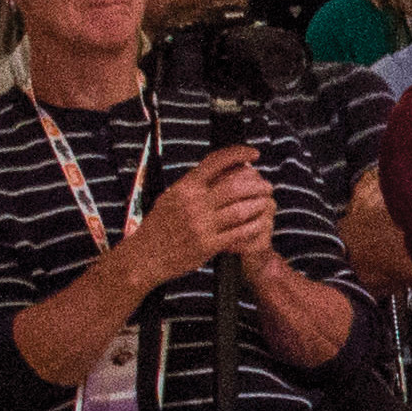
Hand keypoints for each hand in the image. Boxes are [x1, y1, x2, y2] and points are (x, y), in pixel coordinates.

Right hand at [124, 146, 279, 285]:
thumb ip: (194, 186)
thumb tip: (221, 170)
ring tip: (267, 203)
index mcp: (184, 187)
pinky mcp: (209, 245)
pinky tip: (261, 224)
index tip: (254, 154)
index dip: (238, 153)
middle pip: (237, 186)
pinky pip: (241, 232)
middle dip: (258, 184)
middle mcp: (193, 203)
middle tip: (267, 186)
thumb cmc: (159, 226)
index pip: (215, 162)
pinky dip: (255, 226)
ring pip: (243, 209)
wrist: (144, 257)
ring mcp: (201, 224)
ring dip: (260, 205)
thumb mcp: (171, 198)